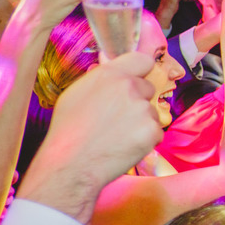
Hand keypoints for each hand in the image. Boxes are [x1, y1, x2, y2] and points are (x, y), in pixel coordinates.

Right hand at [17, 52, 162, 224]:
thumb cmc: (69, 131)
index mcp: (110, 74)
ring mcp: (143, 109)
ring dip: (141, 122)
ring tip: (116, 136)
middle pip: (148, 88)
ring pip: (151, 112)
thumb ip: (100, 77)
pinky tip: (124, 146)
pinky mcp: (152, 131)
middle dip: (138, 101)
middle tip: (117, 119)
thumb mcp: (76, 94)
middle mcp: (129, 88)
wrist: (72, 164)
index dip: (141, 70)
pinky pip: (156, 132)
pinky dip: (146, 140)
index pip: (143, 59)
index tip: (137, 79)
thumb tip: (108, 62)